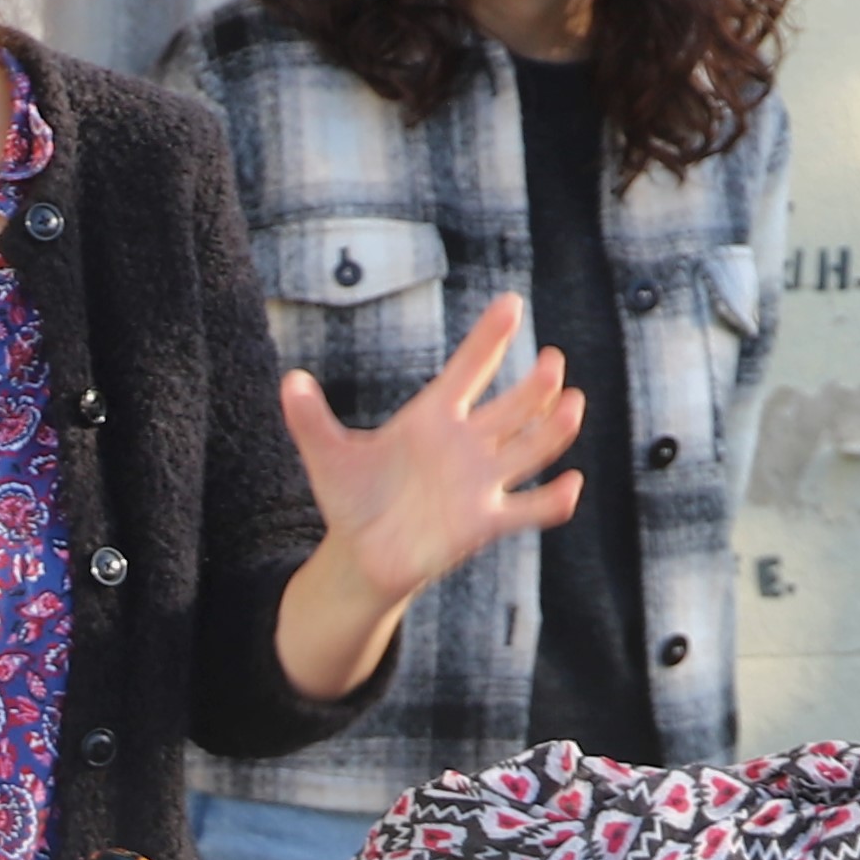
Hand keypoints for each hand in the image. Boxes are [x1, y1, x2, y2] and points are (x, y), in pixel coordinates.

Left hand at [274, 294, 587, 695]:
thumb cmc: (352, 498)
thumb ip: (310, 419)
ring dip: (552, 430)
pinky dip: (551, 501)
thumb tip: (288, 381)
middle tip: (551, 362)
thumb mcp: (327, 456)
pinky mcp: (485, 521)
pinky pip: (528, 509)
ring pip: (529, 449)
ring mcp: (480, 481)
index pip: (468, 369)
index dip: (489, 339)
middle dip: (534, 386)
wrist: (361, 555)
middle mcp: (466, 443)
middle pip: (512, 407)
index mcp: (432, 417)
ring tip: (572, 404)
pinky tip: (571, 486)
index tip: (511, 304)